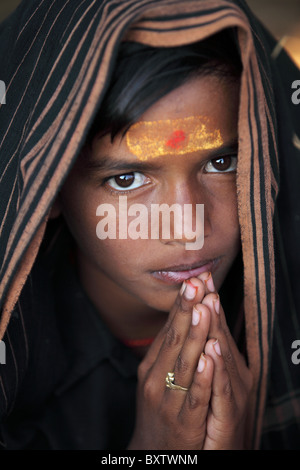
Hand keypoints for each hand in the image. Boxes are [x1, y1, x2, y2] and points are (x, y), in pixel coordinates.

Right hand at [127, 273, 252, 449]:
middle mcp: (156, 378)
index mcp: (151, 365)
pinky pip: (193, 396)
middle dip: (186, 309)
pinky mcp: (182, 421)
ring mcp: (167, 399)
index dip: (181, 305)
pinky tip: (208, 356)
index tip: (193, 280)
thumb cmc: (159, 408)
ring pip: (184, 363)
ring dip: (194, 334)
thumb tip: (179, 316)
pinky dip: (200, 376)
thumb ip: (168, 349)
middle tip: (196, 283)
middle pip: (173, 340)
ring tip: (203, 308)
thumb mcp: (157, 376)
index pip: (168, 329)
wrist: (152, 451)